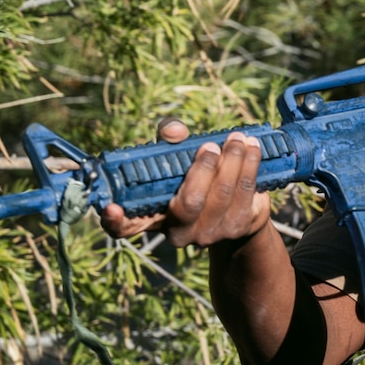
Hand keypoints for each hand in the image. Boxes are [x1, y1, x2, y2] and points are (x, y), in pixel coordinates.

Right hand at [99, 119, 272, 248]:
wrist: (236, 207)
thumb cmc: (194, 176)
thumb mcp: (175, 157)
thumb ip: (170, 140)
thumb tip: (175, 130)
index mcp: (153, 216)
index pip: (125, 228)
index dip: (115, 222)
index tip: (111, 208)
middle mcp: (178, 232)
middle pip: (189, 203)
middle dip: (203, 169)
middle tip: (211, 146)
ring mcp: (208, 234)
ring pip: (223, 195)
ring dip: (234, 161)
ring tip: (238, 139)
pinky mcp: (237, 228)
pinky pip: (245, 194)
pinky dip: (250, 166)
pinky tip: (253, 148)